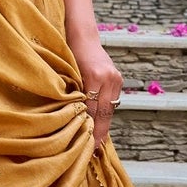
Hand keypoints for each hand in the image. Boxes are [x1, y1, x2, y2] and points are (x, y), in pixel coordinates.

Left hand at [69, 33, 122, 149]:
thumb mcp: (68, 75)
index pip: (94, 110)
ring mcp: (116, 78)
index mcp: (96, 76)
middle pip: (105, 112)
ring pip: (110, 108)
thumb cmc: (68, 53)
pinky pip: (111, 101)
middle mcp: (109, 78)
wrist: (82, 36)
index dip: (91, 130)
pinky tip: (99, 124)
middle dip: (99, 132)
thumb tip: (73, 121)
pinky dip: (105, 113)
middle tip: (93, 150)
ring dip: (103, 124)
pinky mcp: (118, 78)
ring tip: (96, 142)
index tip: (88, 146)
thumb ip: (73, 95)